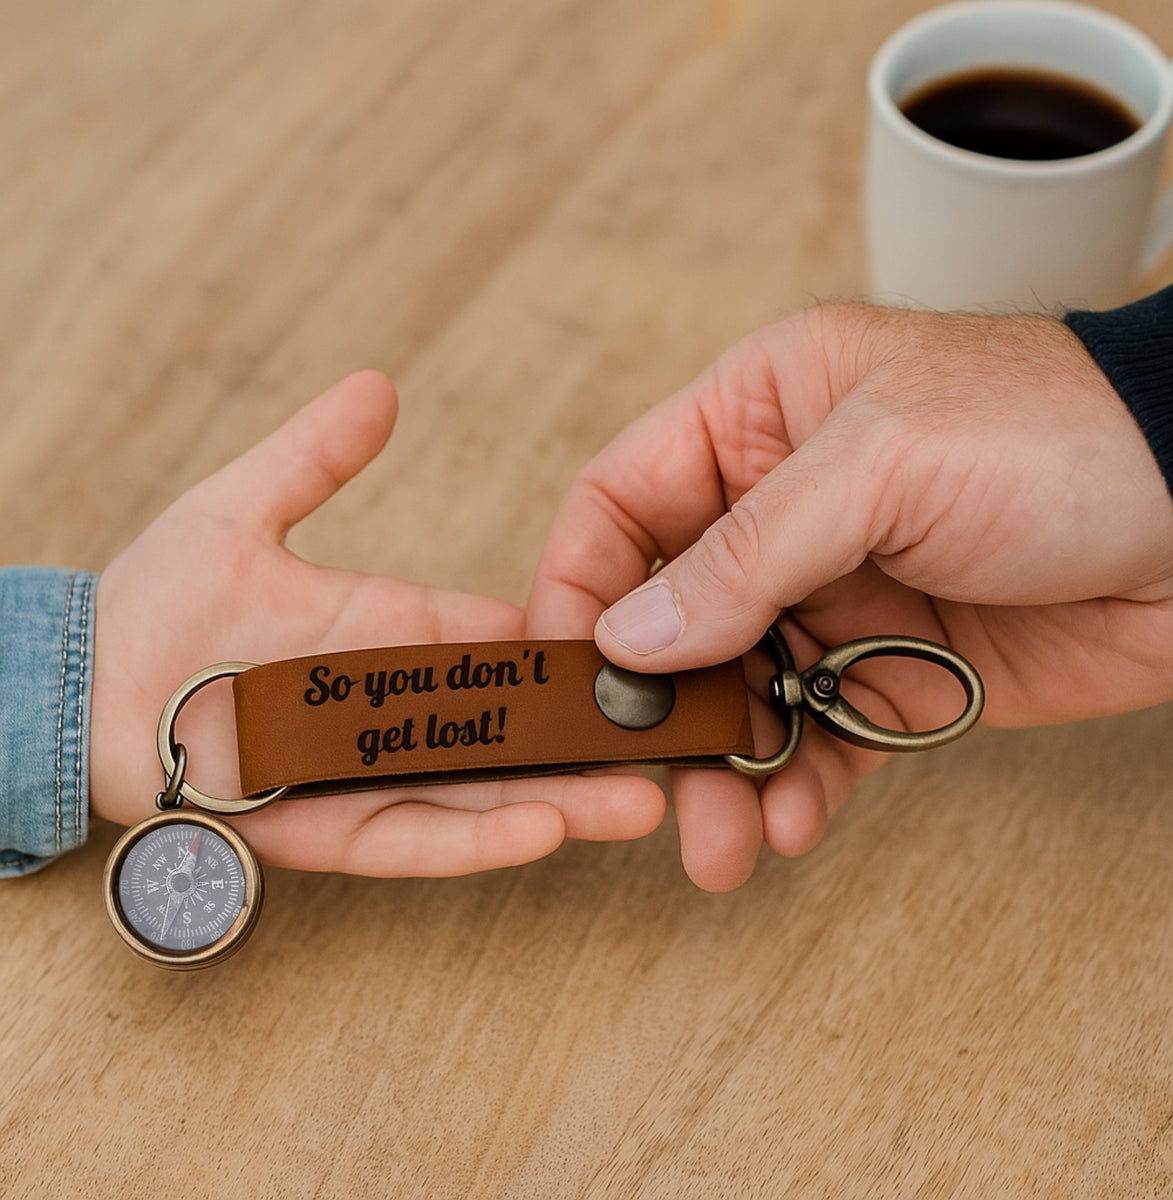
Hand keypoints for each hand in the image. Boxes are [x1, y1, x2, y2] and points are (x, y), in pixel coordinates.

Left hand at [91, 372, 663, 874]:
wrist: (84, 690)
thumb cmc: (160, 599)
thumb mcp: (239, 509)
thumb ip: (314, 458)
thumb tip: (379, 386)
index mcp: (402, 632)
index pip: (507, 639)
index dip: (574, 646)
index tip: (647, 650)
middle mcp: (402, 712)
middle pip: (517, 731)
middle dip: (594, 741)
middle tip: (682, 745)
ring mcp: (369, 775)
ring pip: (483, 795)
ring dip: (563, 799)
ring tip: (641, 802)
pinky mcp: (327, 831)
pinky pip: (408, 838)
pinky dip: (473, 839)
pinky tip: (541, 830)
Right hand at [528, 305, 1172, 890]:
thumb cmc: (1059, 435)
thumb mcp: (881, 462)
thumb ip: (744, 554)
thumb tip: (631, 641)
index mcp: (759, 416)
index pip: (623, 501)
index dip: (577, 586)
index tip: (562, 675)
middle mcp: (780, 508)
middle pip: (667, 616)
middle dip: (651, 707)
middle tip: (641, 786)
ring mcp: (831, 593)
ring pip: (733, 692)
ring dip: (718, 769)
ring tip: (717, 841)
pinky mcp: (883, 668)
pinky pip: (809, 735)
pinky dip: (791, 784)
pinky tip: (787, 822)